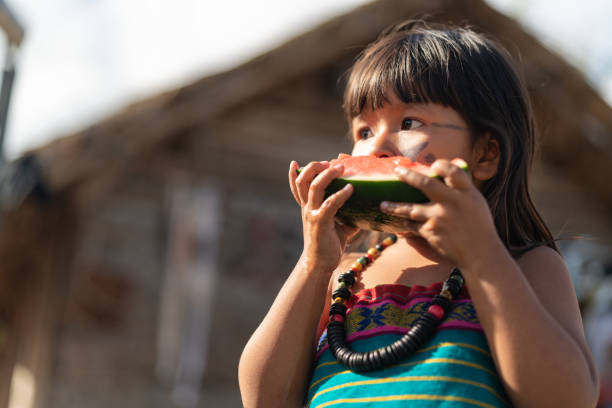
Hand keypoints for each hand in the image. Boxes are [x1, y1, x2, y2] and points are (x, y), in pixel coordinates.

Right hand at [288, 160, 359, 273]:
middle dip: (314, 167)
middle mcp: (307, 208)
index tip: (295, 162)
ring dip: (327, 174)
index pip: (297, 187)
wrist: (319, 264)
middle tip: (329, 162)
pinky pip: (330, 204)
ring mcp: (312, 214)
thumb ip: (348, 214)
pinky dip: (340, 194)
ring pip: (314, 187)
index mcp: (308, 207)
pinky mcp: (320, 222)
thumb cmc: (329, 244)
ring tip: (340, 168)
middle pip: (302, 180)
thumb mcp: (340, 226)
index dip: (293, 174)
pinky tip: (350, 188)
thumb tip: (367, 207)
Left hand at [380, 158, 499, 267]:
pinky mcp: (431, 232)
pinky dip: (405, 225)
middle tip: (397, 171)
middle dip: (409, 176)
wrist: (480, 254)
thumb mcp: (476, 202)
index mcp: (466, 192)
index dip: (440, 165)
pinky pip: (412, 226)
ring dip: (394, 207)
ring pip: (410, 209)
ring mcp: (439, 217)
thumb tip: (455, 163)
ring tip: (382, 205)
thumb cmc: (479, 226)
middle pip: (426, 184)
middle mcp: (452, 202)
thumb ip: (463, 185)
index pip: (451, 170)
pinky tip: (400, 224)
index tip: (433, 166)